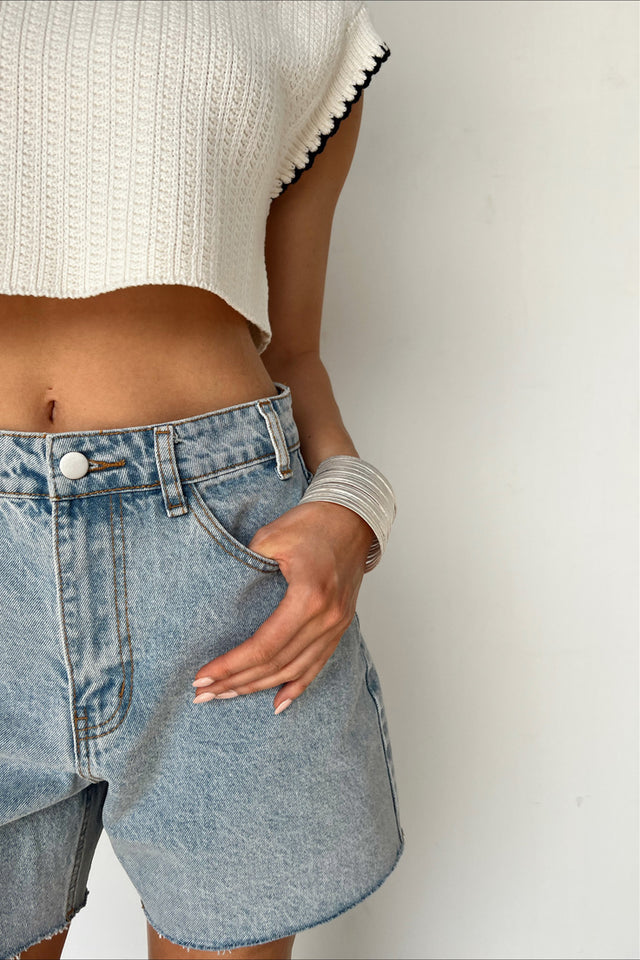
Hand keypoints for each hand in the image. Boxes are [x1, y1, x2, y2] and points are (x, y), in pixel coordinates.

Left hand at [192, 500, 373, 712]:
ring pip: (295, 670)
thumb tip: (221, 597)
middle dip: (236, 682)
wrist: (352, 518)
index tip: (202, 675)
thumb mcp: (271, 537)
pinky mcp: (339, 625)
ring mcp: (337, 624)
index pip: (264, 646)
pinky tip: (278, 704)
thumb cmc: (313, 523)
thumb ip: (245, 567)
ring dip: (259, 687)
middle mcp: (327, 617)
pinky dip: (297, 686)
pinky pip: (318, 664)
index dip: (231, 665)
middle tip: (203, 693)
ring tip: (226, 695)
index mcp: (309, 597)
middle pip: (277, 664)